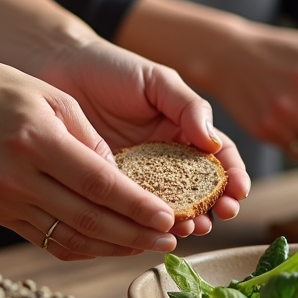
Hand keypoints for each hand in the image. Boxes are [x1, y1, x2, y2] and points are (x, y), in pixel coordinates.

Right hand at [0, 58, 197, 259]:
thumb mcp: (52, 97)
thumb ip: (90, 139)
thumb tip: (122, 180)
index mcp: (36, 140)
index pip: (99, 184)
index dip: (136, 206)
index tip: (167, 217)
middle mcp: (18, 177)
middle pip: (88, 219)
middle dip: (135, 234)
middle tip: (170, 239)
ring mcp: (4, 200)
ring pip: (69, 238)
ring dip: (113, 248)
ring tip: (146, 246)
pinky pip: (47, 239)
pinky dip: (82, 247)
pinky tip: (110, 245)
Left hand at [37, 39, 249, 237]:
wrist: (60, 68)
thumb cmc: (112, 68)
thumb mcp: (157, 80)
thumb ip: (189, 106)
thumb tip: (212, 142)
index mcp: (184, 133)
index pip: (218, 159)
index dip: (233, 177)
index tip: (238, 192)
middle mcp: (166, 160)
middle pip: (199, 191)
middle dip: (213, 208)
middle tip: (218, 217)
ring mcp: (138, 178)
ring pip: (167, 208)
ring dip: (183, 222)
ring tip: (188, 228)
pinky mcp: (107, 189)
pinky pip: (128, 211)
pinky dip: (142, 224)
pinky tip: (149, 230)